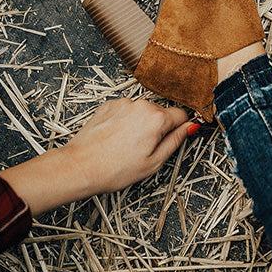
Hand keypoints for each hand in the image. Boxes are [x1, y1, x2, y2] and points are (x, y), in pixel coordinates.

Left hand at [62, 98, 190, 195]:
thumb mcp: (153, 162)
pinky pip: (125, 110)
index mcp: (156, 118)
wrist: (81, 165)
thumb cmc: (114, 169)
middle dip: (157, 128)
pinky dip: (125, 120)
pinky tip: (116, 137)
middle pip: (160, 112)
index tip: (172, 138)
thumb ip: (175, 141)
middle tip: (144, 148)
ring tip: (126, 144)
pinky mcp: (109, 104)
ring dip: (140, 123)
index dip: (179, 129)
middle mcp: (141, 104)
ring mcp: (123, 102)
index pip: (181, 115)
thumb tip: (190, 127)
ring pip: (142, 111)